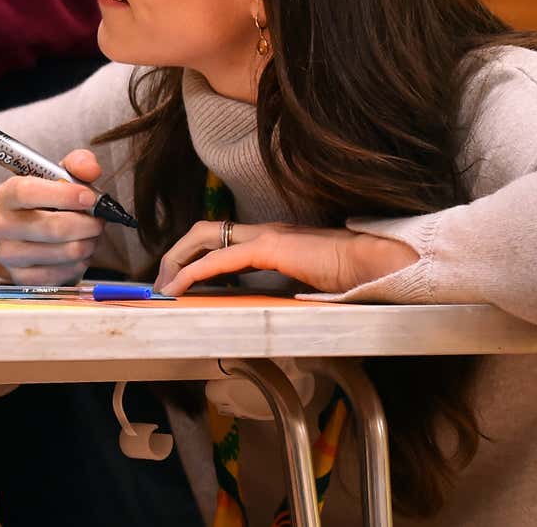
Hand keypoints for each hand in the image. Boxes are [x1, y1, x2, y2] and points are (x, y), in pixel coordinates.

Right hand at [0, 149, 106, 286]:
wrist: (42, 236)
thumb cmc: (53, 202)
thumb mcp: (64, 176)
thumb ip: (79, 164)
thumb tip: (90, 170)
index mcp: (6, 195)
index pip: (26, 192)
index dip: (62, 195)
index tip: (89, 198)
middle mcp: (0, 224)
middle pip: (50, 227)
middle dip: (85, 224)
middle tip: (98, 221)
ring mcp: (9, 254)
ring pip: (63, 251)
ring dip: (87, 244)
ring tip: (90, 236)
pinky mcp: (21, 278)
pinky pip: (62, 273)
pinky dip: (80, 263)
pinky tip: (80, 253)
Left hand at [154, 220, 419, 296]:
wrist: (375, 263)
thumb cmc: (350, 276)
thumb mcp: (306, 283)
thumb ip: (284, 287)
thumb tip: (268, 306)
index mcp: (271, 239)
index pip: (221, 238)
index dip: (194, 254)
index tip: (177, 279)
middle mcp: (263, 232)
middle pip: (204, 231)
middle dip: (176, 253)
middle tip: (161, 282)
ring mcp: (266, 236)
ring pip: (205, 238)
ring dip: (178, 260)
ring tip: (164, 285)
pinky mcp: (270, 247)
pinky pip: (221, 258)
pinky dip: (195, 271)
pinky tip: (182, 285)